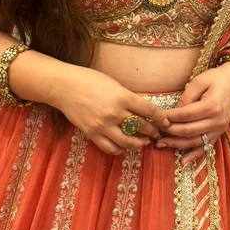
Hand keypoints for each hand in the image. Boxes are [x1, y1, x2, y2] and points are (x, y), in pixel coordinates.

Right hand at [49, 66, 170, 155]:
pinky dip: (120, 150)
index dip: (161, 118)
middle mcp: (114, 113)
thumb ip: (128, 97)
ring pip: (128, 142)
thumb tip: (143, 109)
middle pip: (141, 127)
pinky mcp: (92, 133)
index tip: (166, 122)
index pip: (149, 111)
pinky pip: (110, 148)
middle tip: (156, 133)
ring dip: (138, 144)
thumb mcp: (114, 84)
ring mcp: (102, 125)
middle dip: (152, 132)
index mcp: (122, 97)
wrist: (64, 87)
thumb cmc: (89, 80)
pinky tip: (123, 146)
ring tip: (143, 142)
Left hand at [156, 63, 229, 165]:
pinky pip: (206, 147)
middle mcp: (217, 121)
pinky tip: (183, 161)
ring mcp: (219, 129)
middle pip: (188, 131)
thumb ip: (187, 96)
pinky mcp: (220, 133)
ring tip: (161, 144)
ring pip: (195, 141)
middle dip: (170, 132)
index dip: (170, 117)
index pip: (185, 115)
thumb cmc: (217, 78)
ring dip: (177, 145)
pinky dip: (194, 155)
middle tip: (155, 131)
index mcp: (211, 106)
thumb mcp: (200, 81)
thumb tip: (175, 113)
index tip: (157, 117)